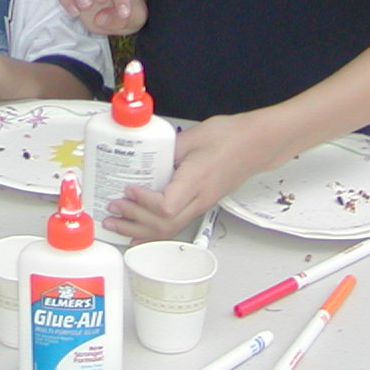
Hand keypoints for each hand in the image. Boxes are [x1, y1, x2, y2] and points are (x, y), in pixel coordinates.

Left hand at [96, 114, 273, 241]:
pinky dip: (153, 230)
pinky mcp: (200, 204)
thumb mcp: (194, 136)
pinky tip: (138, 232)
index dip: (143, 203)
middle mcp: (199, 200)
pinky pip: (175, 224)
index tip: (128, 189)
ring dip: (139, 229)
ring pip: (169, 230)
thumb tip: (143, 156)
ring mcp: (201, 205)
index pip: (166, 207)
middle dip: (133, 221)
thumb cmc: (230, 137)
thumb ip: (168, 149)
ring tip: (116, 224)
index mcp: (196, 181)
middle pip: (164, 225)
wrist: (258, 144)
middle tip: (111, 209)